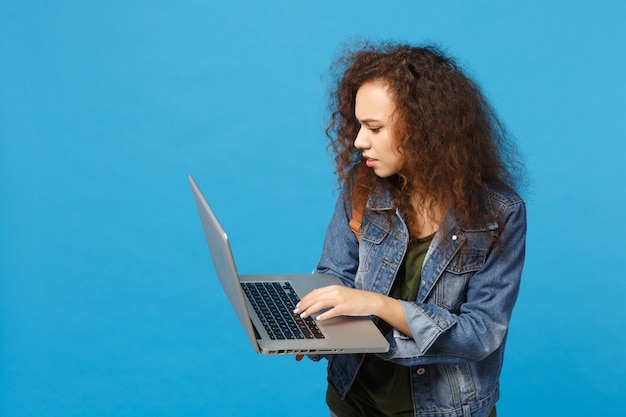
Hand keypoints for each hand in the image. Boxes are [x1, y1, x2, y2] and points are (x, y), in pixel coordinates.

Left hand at [293, 285, 411, 335]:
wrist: (371, 300)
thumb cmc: (356, 299)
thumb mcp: (340, 293)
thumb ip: (329, 294)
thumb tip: (315, 295)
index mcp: (333, 288)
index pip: (314, 292)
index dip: (304, 299)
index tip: (297, 304)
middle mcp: (335, 292)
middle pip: (315, 297)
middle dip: (304, 304)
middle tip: (296, 311)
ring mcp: (340, 299)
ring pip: (321, 303)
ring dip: (310, 310)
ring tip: (303, 315)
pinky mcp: (346, 307)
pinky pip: (332, 311)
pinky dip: (324, 315)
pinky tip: (318, 319)